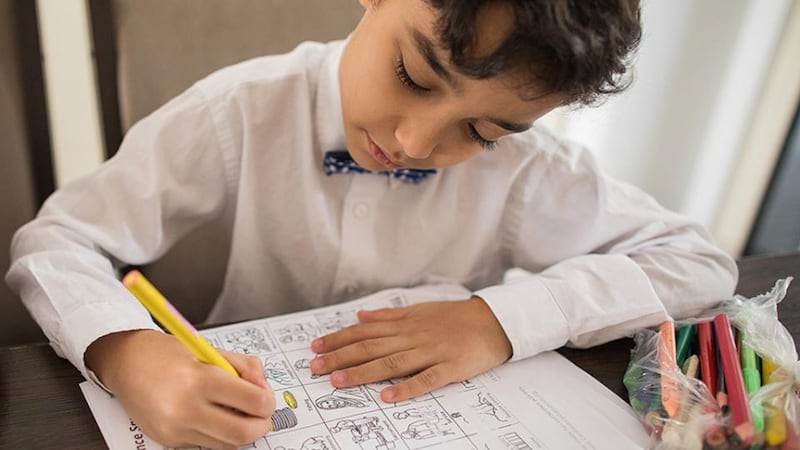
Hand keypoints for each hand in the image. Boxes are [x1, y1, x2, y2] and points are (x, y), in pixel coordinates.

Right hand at [85, 329, 274, 448]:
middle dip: (262, 425)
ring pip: (226, 444)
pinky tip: (214, 416)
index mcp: (199, 380)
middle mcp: (185, 409)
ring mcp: (175, 429)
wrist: (124, 362)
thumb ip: (242, 367)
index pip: (253, 401)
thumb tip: (263, 386)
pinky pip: (206, 445)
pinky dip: (218, 434)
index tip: (267, 397)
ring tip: (239, 413)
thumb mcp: (209, 349)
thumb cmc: (165, 352)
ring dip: (241, 431)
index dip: (268, 401)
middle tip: (263, 415)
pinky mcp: (168, 441)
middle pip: (243, 432)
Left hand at [309, 296, 511, 401]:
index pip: (365, 331)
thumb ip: (390, 315)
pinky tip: (387, 397)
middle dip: (341, 357)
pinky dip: (405, 388)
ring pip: (392, 362)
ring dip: (363, 372)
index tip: (315, 347)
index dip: (339, 339)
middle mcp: (413, 336)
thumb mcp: (421, 309)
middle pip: (371, 346)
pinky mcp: (450, 368)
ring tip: (339, 380)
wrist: (495, 321)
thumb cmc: (457, 317)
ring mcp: (431, 352)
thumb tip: (362, 315)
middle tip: (315, 367)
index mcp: (406, 323)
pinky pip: (425, 380)